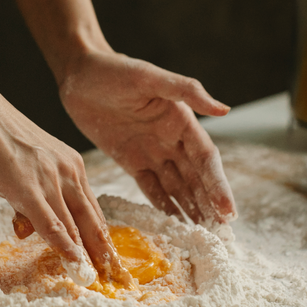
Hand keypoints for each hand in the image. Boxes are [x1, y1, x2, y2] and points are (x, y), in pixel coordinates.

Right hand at [0, 69, 131, 285]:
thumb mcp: (24, 166)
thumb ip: (30, 197)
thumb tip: (29, 226)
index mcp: (71, 165)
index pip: (93, 209)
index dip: (101, 237)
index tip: (108, 258)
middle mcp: (69, 172)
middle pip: (93, 221)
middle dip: (104, 252)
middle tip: (116, 277)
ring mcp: (50, 179)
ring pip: (75, 226)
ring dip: (87, 256)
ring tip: (97, 279)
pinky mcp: (29, 187)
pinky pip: (52, 224)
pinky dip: (65, 247)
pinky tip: (74, 264)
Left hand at [59, 51, 236, 223]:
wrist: (78, 76)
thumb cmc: (114, 70)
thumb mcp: (149, 77)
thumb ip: (186, 91)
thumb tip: (225, 110)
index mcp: (182, 120)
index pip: (206, 159)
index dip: (218, 186)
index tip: (228, 212)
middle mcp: (171, 140)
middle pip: (196, 179)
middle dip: (209, 205)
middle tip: (222, 235)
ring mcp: (151, 152)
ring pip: (176, 187)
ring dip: (191, 209)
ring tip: (203, 235)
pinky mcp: (131, 161)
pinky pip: (150, 188)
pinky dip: (163, 205)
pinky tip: (174, 223)